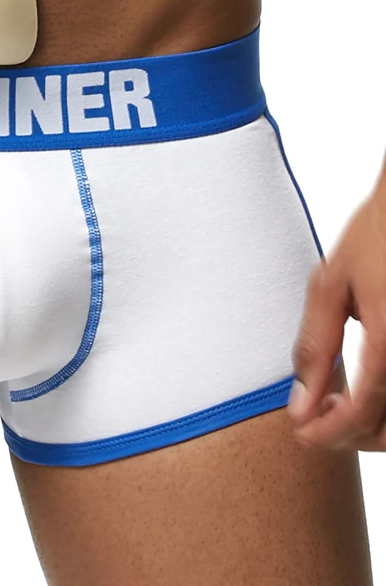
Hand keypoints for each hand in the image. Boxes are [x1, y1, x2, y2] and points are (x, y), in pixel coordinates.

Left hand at [288, 188, 385, 450]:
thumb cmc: (375, 238)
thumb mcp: (332, 286)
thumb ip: (315, 347)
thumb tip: (300, 404)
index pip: (364, 411)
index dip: (329, 432)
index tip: (301, 435)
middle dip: (351, 438)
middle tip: (314, 420)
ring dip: (373, 428)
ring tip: (336, 403)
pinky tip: (366, 389)